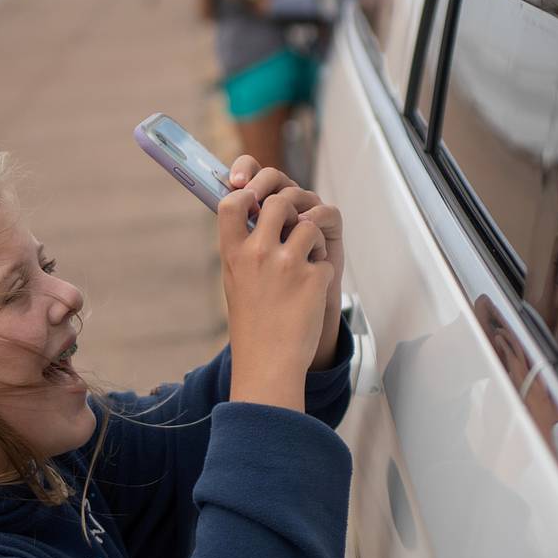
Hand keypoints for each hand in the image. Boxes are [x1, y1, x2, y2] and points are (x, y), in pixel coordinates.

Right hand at [219, 182, 332, 412]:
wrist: (269, 364)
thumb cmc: (252, 323)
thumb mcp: (236, 280)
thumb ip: (244, 246)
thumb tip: (258, 210)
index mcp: (233, 253)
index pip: (232, 203)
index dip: (247, 193)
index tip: (257, 199)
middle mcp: (258, 253)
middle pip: (280, 201)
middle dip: (294, 208)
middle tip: (296, 224)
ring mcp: (287, 264)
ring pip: (310, 225)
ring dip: (314, 241)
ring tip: (307, 262)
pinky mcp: (313, 278)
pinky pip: (325, 258)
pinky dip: (322, 271)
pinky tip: (311, 292)